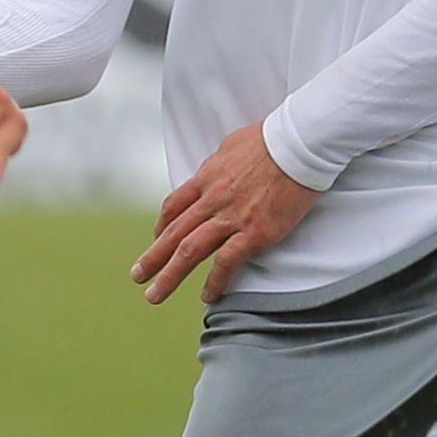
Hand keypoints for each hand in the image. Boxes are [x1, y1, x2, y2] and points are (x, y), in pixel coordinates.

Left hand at [135, 122, 319, 304]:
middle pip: (173, 233)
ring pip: (189, 251)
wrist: (298, 143)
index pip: (174, 206)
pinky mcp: (254, 232)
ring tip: (155, 294)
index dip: (161, 226)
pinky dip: (215, 282)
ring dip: (169, 276)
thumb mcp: (233, 145)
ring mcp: (231, 217)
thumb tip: (218, 168)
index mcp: (206, 178)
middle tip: (138, 276)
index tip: (156, 239)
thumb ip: (221, 164)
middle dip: (152, 258)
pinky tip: (208, 296)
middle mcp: (212, 200)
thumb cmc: (272, 139)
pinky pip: (227, 262)